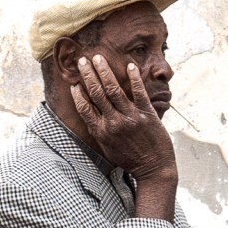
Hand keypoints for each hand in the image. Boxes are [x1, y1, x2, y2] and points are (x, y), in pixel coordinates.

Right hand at [69, 54, 176, 184]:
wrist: (154, 169)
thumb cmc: (130, 160)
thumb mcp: (108, 149)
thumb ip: (98, 131)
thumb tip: (88, 116)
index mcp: (101, 132)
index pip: (85, 108)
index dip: (78, 94)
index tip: (74, 82)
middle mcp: (113, 123)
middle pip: (96, 93)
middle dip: (88, 75)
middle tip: (82, 60)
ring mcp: (130, 118)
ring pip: (113, 89)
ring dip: (104, 71)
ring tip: (98, 58)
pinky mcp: (146, 114)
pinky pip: (139, 92)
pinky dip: (134, 78)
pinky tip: (129, 66)